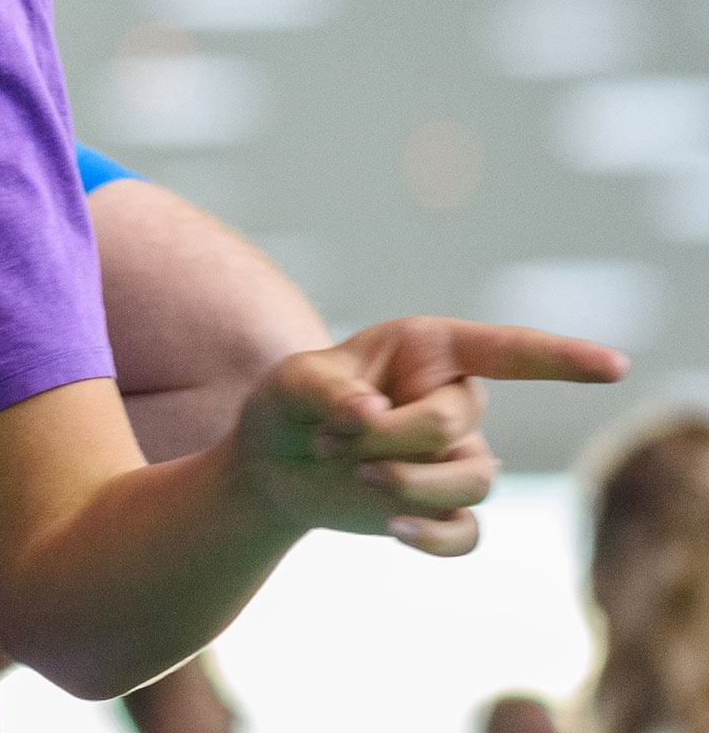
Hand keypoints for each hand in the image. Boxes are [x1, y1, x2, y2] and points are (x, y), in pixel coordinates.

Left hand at [231, 316, 625, 555]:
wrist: (272, 465)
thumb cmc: (290, 404)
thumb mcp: (293, 382)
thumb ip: (329, 390)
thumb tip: (370, 412)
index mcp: (431, 350)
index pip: (509, 350)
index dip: (562, 357)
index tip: (615, 365)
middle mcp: (456, 401)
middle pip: (459, 422)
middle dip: (392, 434)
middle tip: (330, 437)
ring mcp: (456, 458)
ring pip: (474, 479)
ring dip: (409, 481)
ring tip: (353, 473)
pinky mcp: (443, 509)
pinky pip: (466, 532)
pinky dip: (434, 536)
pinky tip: (395, 531)